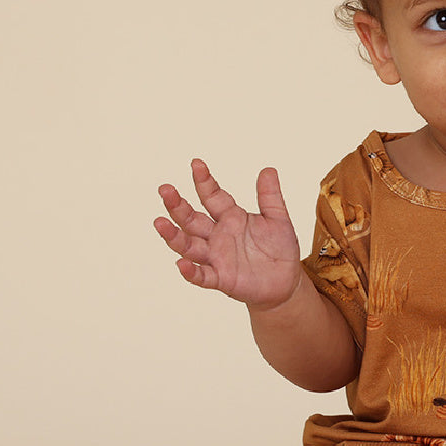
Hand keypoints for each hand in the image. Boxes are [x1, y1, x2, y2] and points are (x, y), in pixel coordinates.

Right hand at [154, 159, 301, 308]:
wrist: (286, 281)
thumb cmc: (279, 249)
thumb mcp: (278, 219)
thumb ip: (270, 196)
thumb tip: (268, 169)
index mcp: (230, 217)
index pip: (212, 196)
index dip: (204, 181)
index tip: (197, 164)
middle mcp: (218, 235)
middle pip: (191, 219)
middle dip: (177, 205)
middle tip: (165, 190)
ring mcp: (217, 257)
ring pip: (189, 245)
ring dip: (173, 235)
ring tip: (159, 222)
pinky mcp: (222, 279)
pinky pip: (202, 276)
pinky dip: (190, 271)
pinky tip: (181, 264)